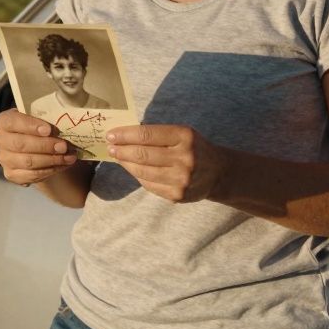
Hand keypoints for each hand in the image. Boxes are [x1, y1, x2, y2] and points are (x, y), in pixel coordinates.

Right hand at [0, 108, 77, 185]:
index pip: (12, 122)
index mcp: (4, 121)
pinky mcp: (11, 175)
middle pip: (20, 144)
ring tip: (69, 157)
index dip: (30, 126)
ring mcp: (4, 159)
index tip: (49, 130)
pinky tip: (63, 165)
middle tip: (64, 146)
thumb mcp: (38, 117)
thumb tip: (63, 126)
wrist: (33, 145)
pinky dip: (50, 171)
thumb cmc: (37, 126)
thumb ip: (45, 119)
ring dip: (51, 160)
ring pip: (28, 162)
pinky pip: (32, 175)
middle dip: (45, 146)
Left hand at [107, 124, 224, 202]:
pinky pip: (149, 184)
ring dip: (125, 163)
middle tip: (110, 147)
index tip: (111, 134)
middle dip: (121, 150)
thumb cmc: (194, 147)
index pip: (147, 135)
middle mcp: (184, 158)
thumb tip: (124, 135)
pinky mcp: (177, 195)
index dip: (125, 135)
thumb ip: (157, 134)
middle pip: (142, 154)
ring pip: (142, 171)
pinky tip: (132, 169)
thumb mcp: (181, 133)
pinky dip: (137, 175)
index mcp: (185, 137)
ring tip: (117, 157)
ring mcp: (181, 179)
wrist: (218, 173)